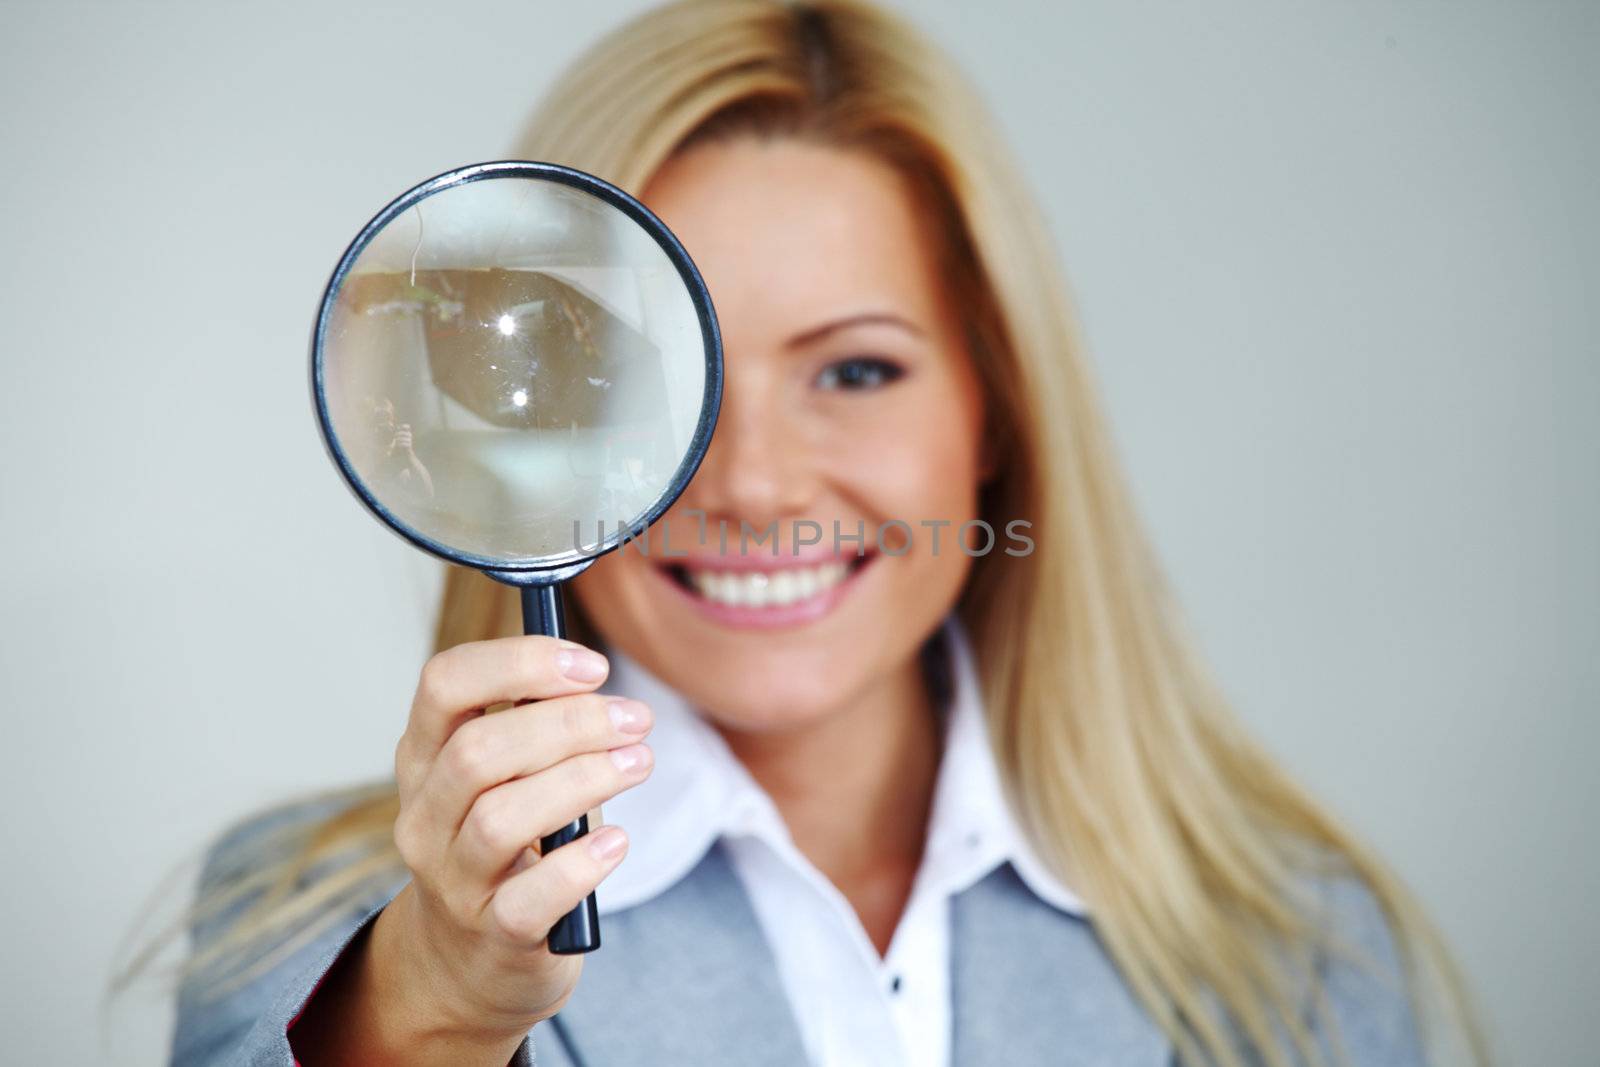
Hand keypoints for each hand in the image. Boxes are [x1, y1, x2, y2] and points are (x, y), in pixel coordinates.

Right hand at [292, 636, 652, 1064]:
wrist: (472, 960)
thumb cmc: (511, 844)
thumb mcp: (508, 777)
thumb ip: (538, 729)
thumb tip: (595, 682)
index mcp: (423, 756)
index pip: (444, 684)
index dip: (519, 662)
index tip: (592, 666)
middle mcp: (424, 816)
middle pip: (478, 750)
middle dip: (570, 723)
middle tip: (635, 718)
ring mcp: (451, 881)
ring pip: (501, 819)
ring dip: (583, 780)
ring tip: (638, 763)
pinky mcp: (492, 936)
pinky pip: (530, 897)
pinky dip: (580, 863)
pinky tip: (615, 841)